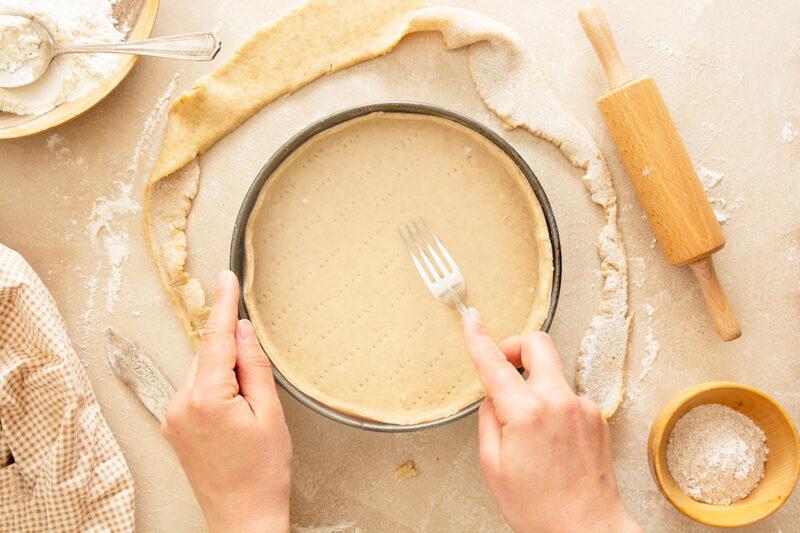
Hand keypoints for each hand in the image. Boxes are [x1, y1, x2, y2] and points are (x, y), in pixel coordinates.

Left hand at [161, 271, 291, 532]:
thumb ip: (253, 366)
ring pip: (201, 371)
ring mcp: (173, 417)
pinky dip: (215, 387)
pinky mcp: (174, 427)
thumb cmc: (262, 473)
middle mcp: (180, 404)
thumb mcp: (269, 413)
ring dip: (224, 373)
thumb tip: (242, 331)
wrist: (243, 517)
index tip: (226, 278)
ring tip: (249, 410)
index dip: (223, 305)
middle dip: (232, 353)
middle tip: (259, 388)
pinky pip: (194, 389)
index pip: (214, 338)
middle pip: (207, 354)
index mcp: (206, 398)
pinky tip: (235, 410)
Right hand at [462, 309, 639, 532]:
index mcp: (527, 413)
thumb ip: (489, 419)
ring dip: (534, 384)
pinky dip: (552, 405)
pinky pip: (566, 396)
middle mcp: (559, 401)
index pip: (495, 364)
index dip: (478, 338)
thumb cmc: (540, 508)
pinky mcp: (597, 416)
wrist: (586, 530)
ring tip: (529, 428)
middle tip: (503, 365)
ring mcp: (583, 407)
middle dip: (515, 346)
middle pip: (538, 344)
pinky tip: (550, 439)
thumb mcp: (493, 465)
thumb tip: (493, 395)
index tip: (470, 320)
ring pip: (552, 373)